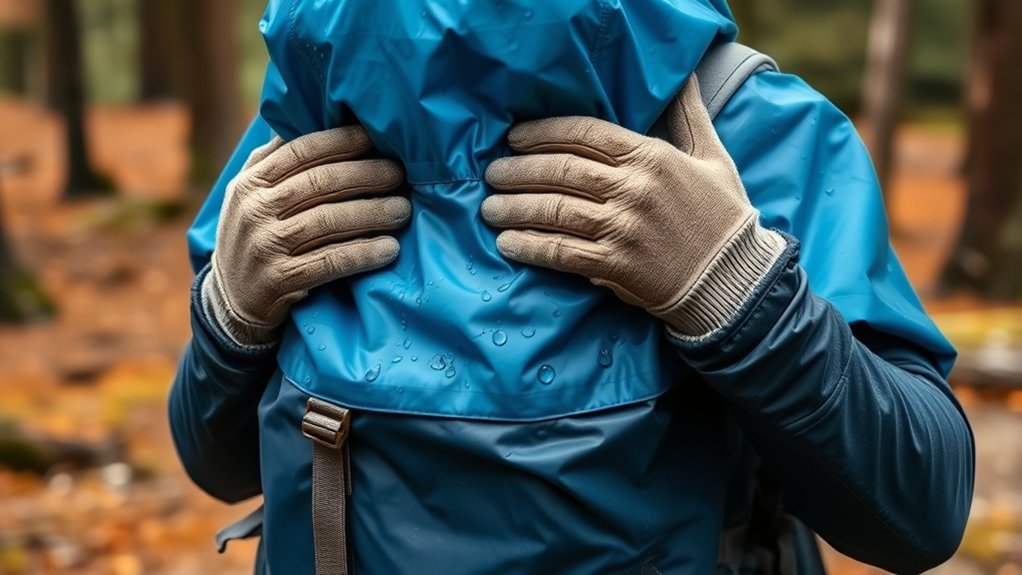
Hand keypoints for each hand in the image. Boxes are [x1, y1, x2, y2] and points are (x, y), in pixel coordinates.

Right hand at [205, 125, 410, 345]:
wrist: (229, 302)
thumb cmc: (253, 238)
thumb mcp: (249, 195)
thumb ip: (273, 161)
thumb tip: (308, 117)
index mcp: (250, 183)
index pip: (300, 151)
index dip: (341, 141)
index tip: (375, 138)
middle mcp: (253, 210)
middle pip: (320, 183)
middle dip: (366, 175)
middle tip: (400, 174)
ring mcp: (264, 246)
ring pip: (328, 221)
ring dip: (372, 213)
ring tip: (403, 210)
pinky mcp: (278, 280)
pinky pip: (330, 262)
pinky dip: (363, 254)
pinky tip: (389, 249)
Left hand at [482, 77, 783, 336]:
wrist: (736, 280)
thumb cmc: (723, 216)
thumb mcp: (712, 156)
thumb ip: (689, 115)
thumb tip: (685, 76)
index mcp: (651, 157)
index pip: (584, 134)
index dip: (543, 133)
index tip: (515, 138)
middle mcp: (633, 189)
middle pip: (561, 171)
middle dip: (519, 170)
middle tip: (492, 173)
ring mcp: (622, 228)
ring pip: (554, 210)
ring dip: (514, 208)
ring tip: (489, 207)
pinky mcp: (615, 266)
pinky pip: (560, 252)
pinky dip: (530, 247)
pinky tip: (507, 243)